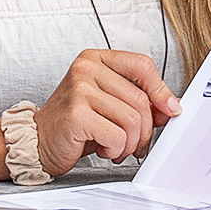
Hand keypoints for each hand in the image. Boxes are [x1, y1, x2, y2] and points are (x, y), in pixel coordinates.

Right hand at [35, 48, 182, 174]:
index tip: (170, 108)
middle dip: (145, 129)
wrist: (39, 140)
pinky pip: (117, 135)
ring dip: (130, 143)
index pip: (142, 65)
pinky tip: (104, 149)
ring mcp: (80, 89)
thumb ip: (138, 100)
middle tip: (136, 142)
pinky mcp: (77, 113)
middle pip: (140, 99)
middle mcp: (86, 69)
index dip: (161, 89)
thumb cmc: (74, 122)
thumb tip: (171, 106)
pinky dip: (116, 149)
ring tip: (117, 147)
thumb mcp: (109, 104)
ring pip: (131, 120)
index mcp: (96, 59)